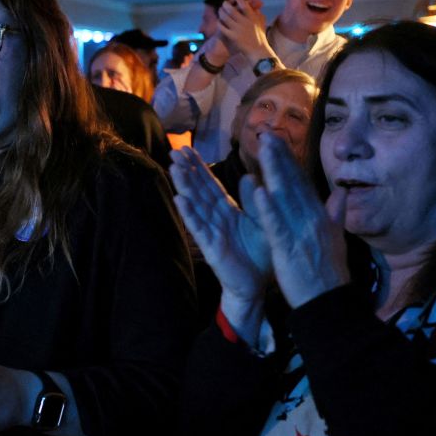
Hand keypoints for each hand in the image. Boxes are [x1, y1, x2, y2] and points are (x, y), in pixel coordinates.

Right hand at [169, 146, 272, 343]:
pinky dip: (189, 214)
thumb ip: (254, 201)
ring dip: (184, 186)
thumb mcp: (262, 222)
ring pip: (196, 205)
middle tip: (173, 151)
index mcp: (227, 211)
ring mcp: (211, 232)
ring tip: (173, 168)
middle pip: (199, 190)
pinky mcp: (211, 247)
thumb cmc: (259, 255)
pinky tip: (179, 199)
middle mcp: (216, 218)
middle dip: (186, 171)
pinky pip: (199, 228)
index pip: (211, 184)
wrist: (257, 285)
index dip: (199, 167)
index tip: (187, 149)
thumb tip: (250, 176)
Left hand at [217, 0, 271, 59]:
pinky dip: (220, 23)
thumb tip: (255, 2)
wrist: (258, 51)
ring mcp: (238, 30)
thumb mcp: (261, 22)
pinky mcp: (233, 37)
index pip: (244, 4)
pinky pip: (223, 28)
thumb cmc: (260, 36)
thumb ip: (257, 12)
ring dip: (221, 12)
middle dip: (226, 4)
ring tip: (220, 10)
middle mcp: (245, 22)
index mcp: (252, 17)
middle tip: (224, 2)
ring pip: (226, 18)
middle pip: (232, 10)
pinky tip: (219, 21)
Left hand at [251, 133, 349, 307]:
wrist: (328, 303)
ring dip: (274, 172)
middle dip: (280, 157)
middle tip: (266, 133)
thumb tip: (342, 192)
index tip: (277, 140)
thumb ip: (336, 214)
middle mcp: (311, 219)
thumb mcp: (336, 239)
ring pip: (285, 197)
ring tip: (263, 149)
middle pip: (294, 183)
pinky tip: (259, 191)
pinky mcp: (288, 248)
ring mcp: (301, 232)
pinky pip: (276, 225)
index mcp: (319, 217)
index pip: (302, 183)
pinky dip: (268, 208)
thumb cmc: (328, 273)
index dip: (289, 161)